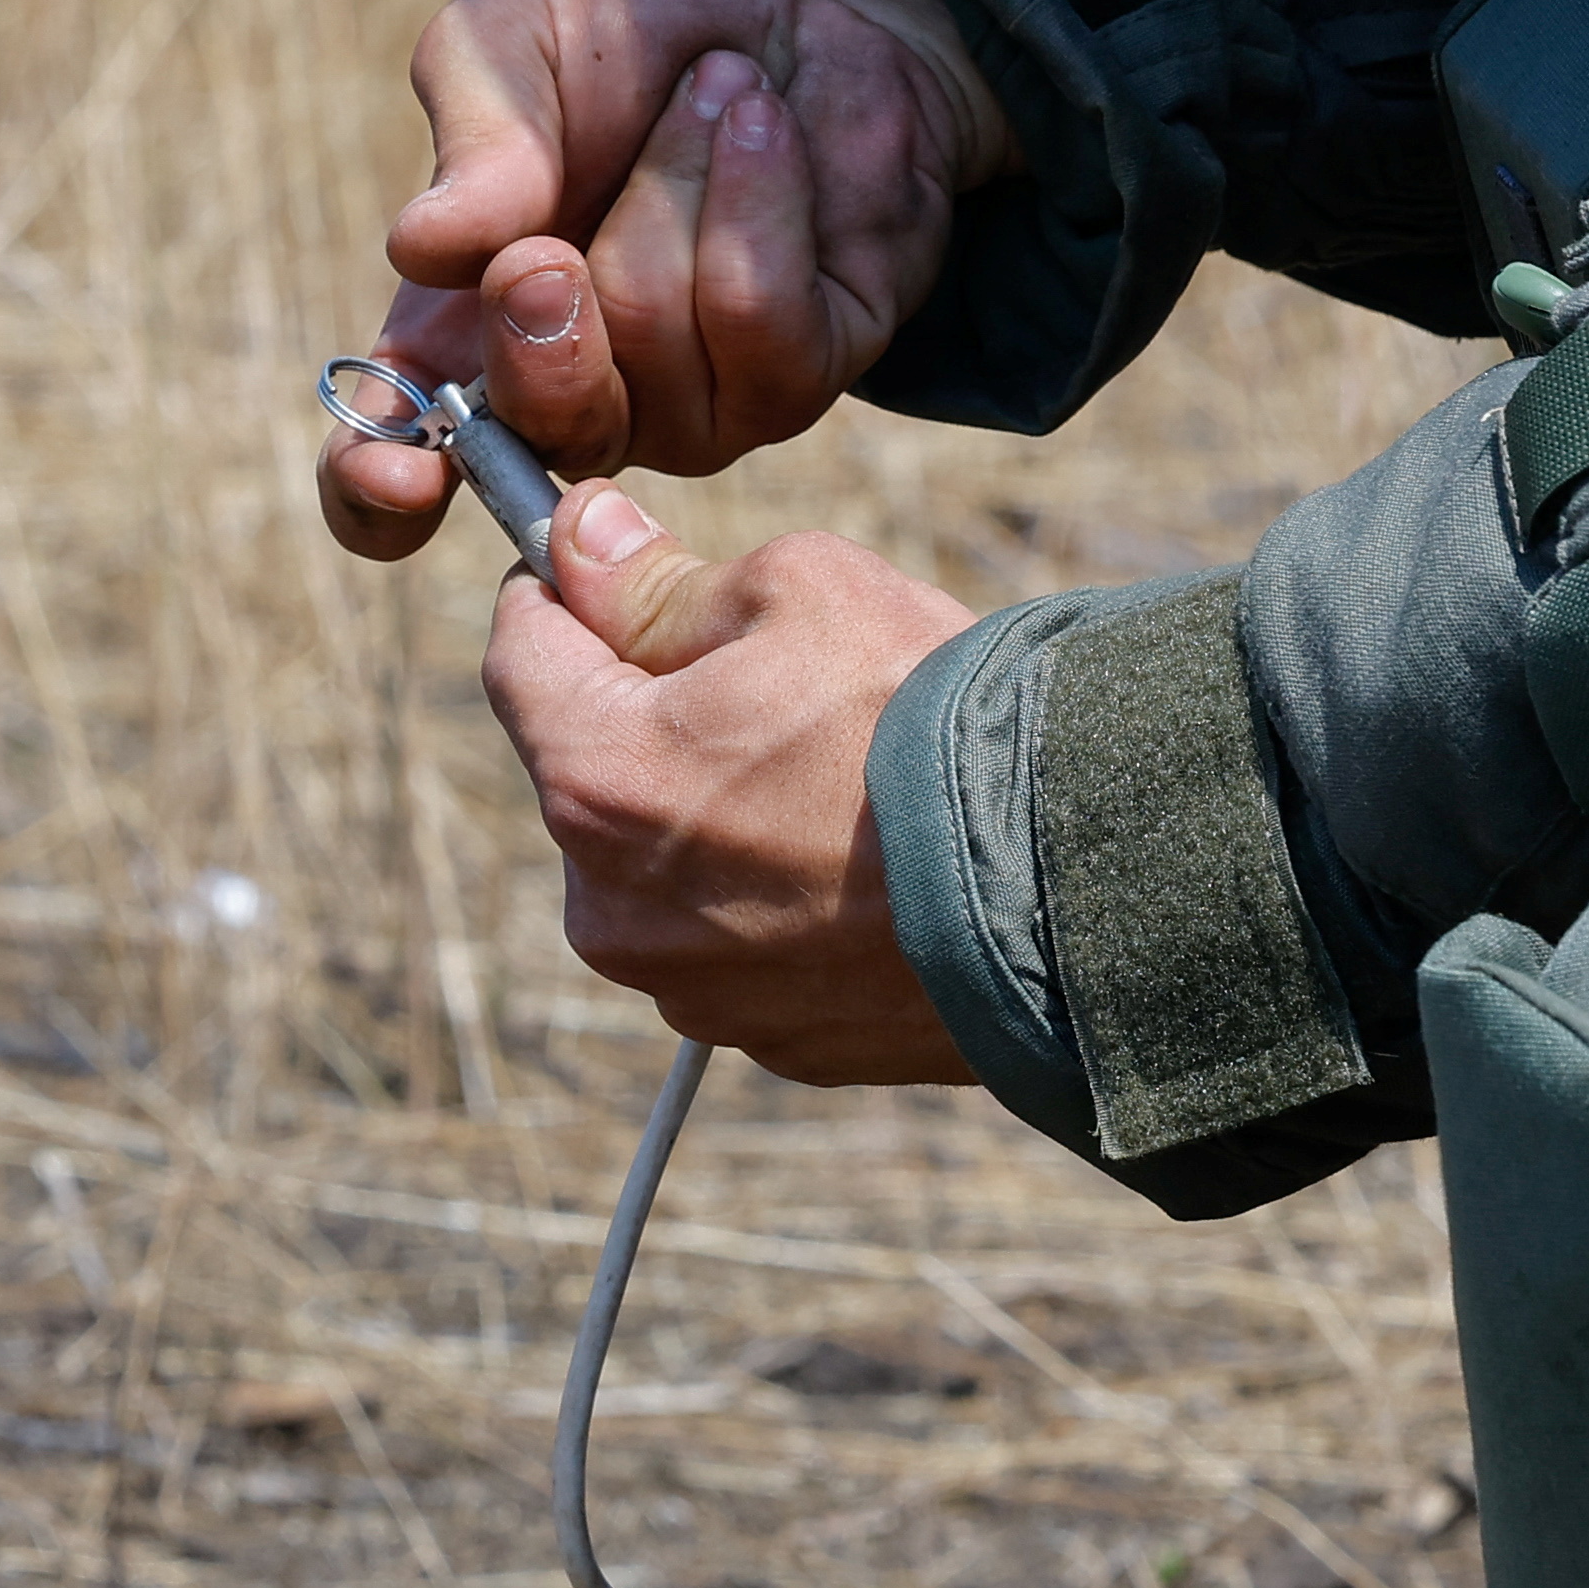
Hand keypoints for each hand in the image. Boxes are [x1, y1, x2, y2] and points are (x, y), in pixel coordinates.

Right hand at [321, 0, 1010, 559]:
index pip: (390, 470)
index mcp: (457, 341)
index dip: (384, 491)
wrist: (794, 12)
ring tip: (703, 97)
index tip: (410, 473)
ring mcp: (687, 411)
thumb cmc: (626, 51)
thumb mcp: (514, 46)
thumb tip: (427, 246)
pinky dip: (755, 188)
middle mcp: (569, 402)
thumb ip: (468, 133)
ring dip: (674, 175)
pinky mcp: (793, 382)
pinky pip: (757, 311)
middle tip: (554, 221)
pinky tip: (760, 130)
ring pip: (654, 332)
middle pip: (544, 424)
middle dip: (544, 310)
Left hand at [492, 489, 979, 1085]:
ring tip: (839, 784)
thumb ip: (663, 579)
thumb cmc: (934, 722)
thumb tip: (584, 547)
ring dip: (716, 816)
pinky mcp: (766, 1040)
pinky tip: (866, 865)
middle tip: (780, 685)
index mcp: (595, 778)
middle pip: (593, 771)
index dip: (561, 594)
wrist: (1070, 891)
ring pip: (664, 866)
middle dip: (655, 717)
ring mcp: (688, 990)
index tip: (612, 568)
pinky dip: (778, 899)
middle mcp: (611, 907)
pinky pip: (739, 944)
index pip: (517, 654)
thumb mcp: (800, 589)